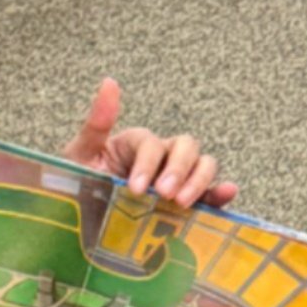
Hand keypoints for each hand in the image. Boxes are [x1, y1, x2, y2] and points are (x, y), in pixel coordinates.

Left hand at [64, 78, 237, 207]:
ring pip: (203, 165)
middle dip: (178, 170)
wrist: (81, 224)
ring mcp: (178, 180)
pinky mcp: (188, 203)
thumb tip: (109, 83)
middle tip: (163, 194)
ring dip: (199, 180)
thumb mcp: (80, 156)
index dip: (147, 164)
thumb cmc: (80, 188)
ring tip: (183, 203)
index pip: (152, 145)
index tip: (134, 188)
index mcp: (137, 145)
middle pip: (186, 148)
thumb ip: (96, 124)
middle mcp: (163, 157)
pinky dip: (221, 192)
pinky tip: (226, 193)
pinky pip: (211, 194)